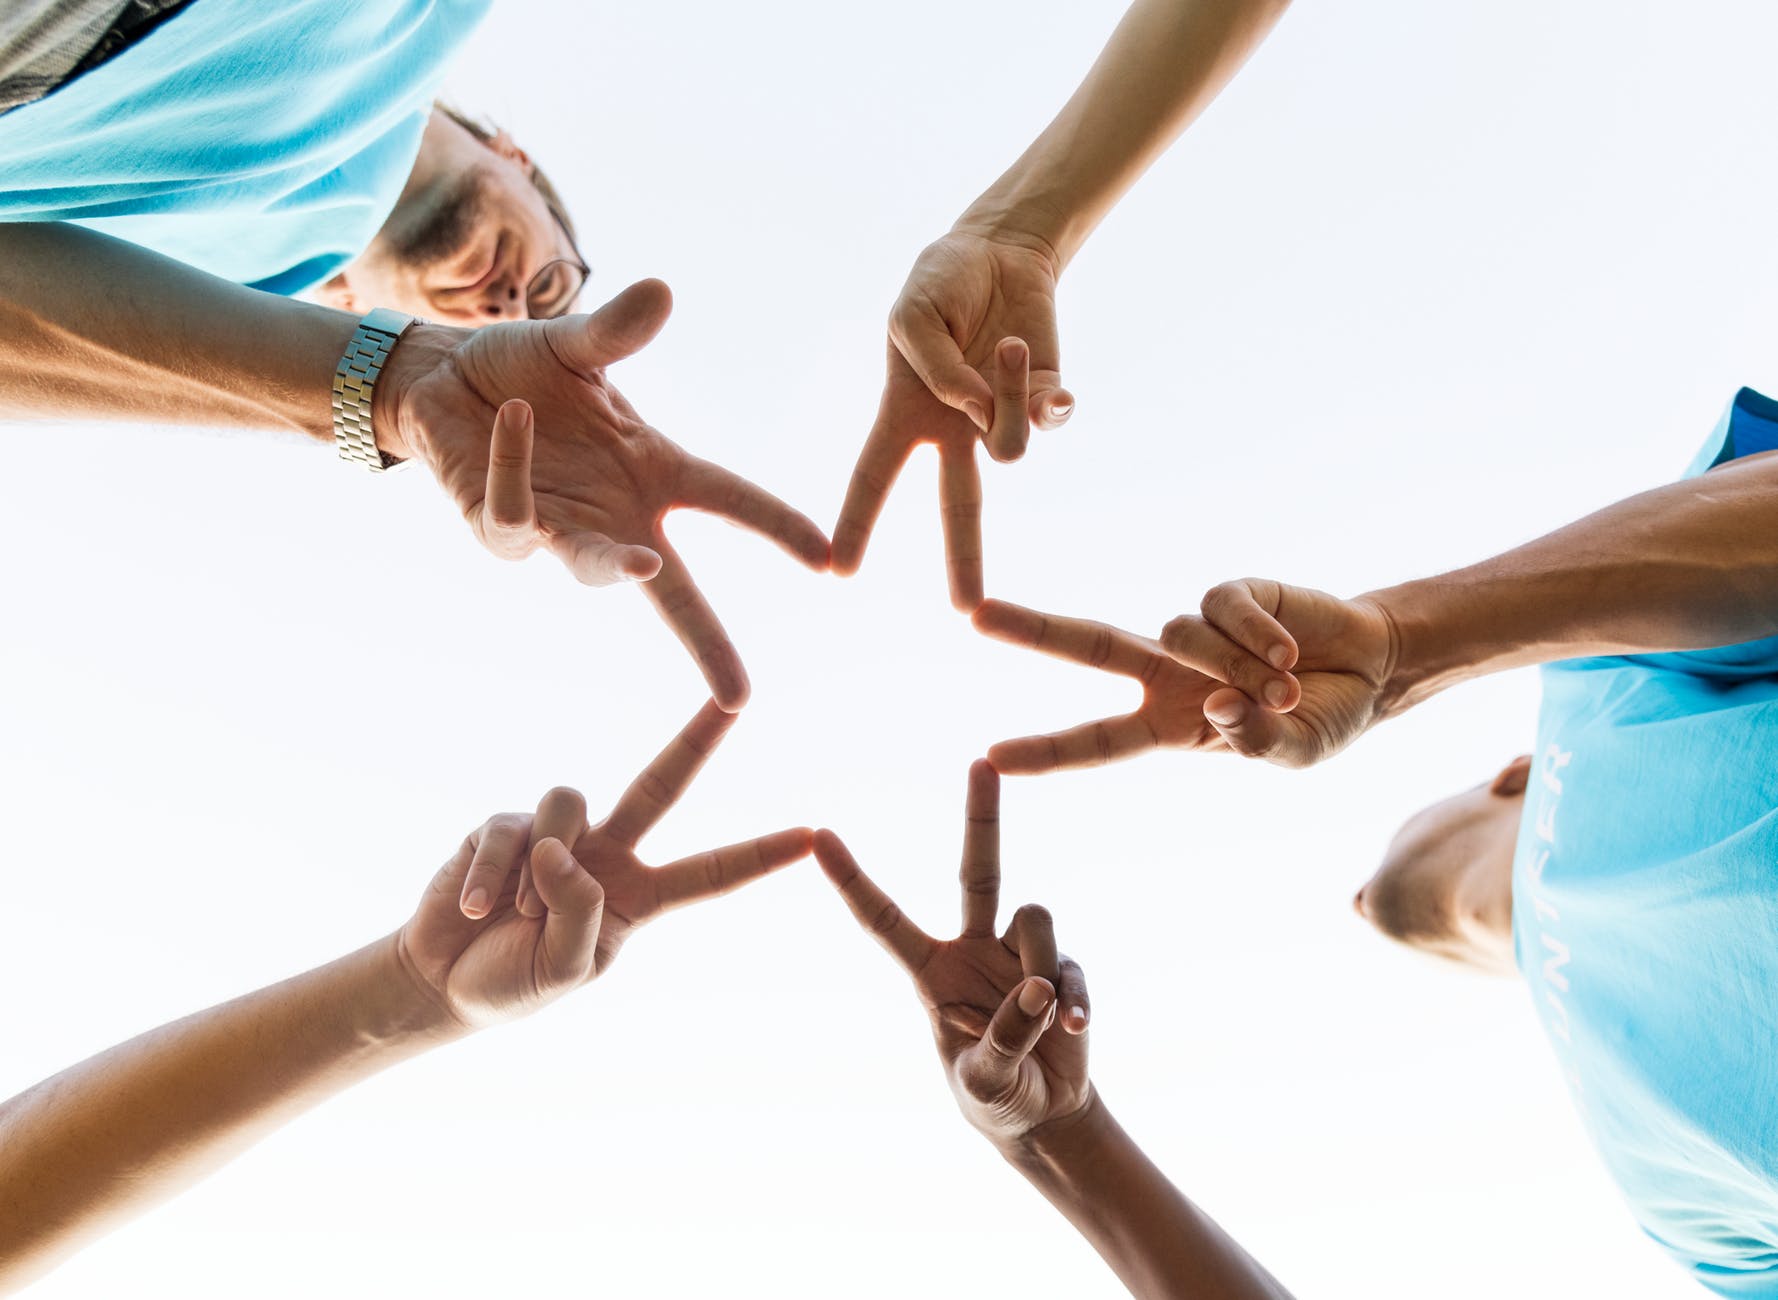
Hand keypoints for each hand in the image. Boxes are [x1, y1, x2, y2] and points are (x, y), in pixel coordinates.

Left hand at [380, 279, 830, 709]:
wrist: (440, 380)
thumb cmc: (521, 370)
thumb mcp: (576, 347)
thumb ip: (617, 332)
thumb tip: (661, 290)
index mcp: (651, 470)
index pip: (730, 501)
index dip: (779, 528)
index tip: (829, 560)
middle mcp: (615, 513)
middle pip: (672, 589)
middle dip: (706, 643)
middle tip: (737, 693)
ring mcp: (560, 528)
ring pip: (593, 567)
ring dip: (615, 568)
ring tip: (641, 564)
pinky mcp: (502, 529)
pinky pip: (517, 517)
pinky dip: (518, 467)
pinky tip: (515, 417)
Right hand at [395, 699, 812, 1029]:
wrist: (440, 982)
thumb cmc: (513, 983)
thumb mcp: (564, 970)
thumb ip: (579, 913)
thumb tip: (566, 849)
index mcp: (638, 897)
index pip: (709, 874)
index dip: (759, 855)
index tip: (812, 835)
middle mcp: (606, 855)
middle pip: (661, 784)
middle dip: (698, 739)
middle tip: (739, 698)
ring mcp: (558, 835)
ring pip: (570, 805)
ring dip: (537, 870)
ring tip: (511, 914)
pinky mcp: (507, 825)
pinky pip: (510, 830)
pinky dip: (491, 873)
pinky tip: (474, 907)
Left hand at [814, 761, 1090, 1146]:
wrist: (1045, 1115)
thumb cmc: (993, 1098)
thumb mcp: (984, 1082)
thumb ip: (1004, 1039)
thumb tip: (1040, 990)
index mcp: (929, 971)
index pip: (884, 919)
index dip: (852, 880)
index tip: (818, 835)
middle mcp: (973, 948)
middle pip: (978, 870)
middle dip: (982, 816)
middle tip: (982, 761)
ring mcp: (1020, 954)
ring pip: (1034, 918)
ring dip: (1040, 969)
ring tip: (1042, 1024)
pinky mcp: (1062, 969)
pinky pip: (1069, 966)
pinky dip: (1073, 1000)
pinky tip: (1074, 1031)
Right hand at [832, 230, 1073, 611]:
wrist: (998, 248)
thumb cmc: (941, 283)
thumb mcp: (914, 317)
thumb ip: (937, 370)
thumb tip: (979, 413)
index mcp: (905, 414)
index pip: (875, 477)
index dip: (857, 522)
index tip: (840, 570)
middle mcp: (953, 428)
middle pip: (959, 507)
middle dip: (964, 559)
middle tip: (968, 610)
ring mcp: (1002, 416)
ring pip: (1010, 447)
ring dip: (1009, 396)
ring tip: (1005, 344)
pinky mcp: (1047, 396)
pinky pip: (1050, 417)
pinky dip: (1046, 394)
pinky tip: (1034, 363)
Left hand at [972, 597, 1295, 772]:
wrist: (1372, 671)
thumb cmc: (1321, 720)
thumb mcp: (1292, 753)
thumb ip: (1257, 742)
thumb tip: (1219, 707)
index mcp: (1168, 724)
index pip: (1096, 741)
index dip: (1047, 751)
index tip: (991, 756)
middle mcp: (1167, 673)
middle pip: (1087, 646)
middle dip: (1032, 629)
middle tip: (975, 615)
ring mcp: (1195, 631)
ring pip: (1180, 636)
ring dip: (1235, 666)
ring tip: (1284, 686)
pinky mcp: (1230, 595)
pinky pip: (1222, 610)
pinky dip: (1257, 635)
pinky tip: (1289, 652)